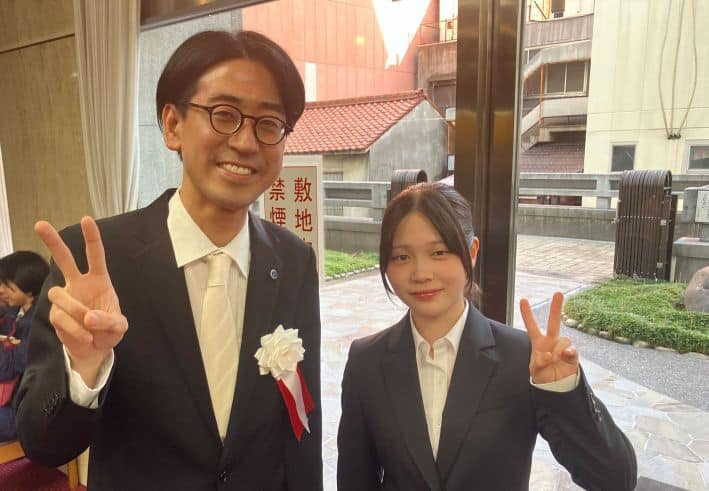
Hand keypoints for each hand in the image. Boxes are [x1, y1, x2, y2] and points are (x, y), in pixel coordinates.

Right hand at [35, 217, 127, 386]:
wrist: (95, 349)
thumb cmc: (109, 330)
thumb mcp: (119, 326)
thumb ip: (110, 321)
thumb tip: (89, 318)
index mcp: (99, 280)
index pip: (95, 255)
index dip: (91, 238)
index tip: (86, 219)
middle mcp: (79, 284)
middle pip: (64, 258)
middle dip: (52, 241)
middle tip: (40, 224)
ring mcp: (65, 297)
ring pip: (58, 293)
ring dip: (75, 310)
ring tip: (89, 325)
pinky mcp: (55, 314)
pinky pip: (60, 317)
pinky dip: (74, 329)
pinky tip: (85, 336)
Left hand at [519, 291, 578, 383]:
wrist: (557, 385)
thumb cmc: (543, 374)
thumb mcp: (535, 370)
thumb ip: (539, 362)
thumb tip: (548, 355)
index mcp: (538, 342)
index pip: (532, 326)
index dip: (527, 314)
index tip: (523, 300)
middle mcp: (551, 341)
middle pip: (554, 322)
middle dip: (556, 307)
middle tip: (558, 293)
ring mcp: (562, 347)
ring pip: (563, 340)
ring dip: (557, 350)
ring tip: (553, 361)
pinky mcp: (572, 355)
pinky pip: (572, 350)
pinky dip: (568, 353)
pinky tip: (564, 356)